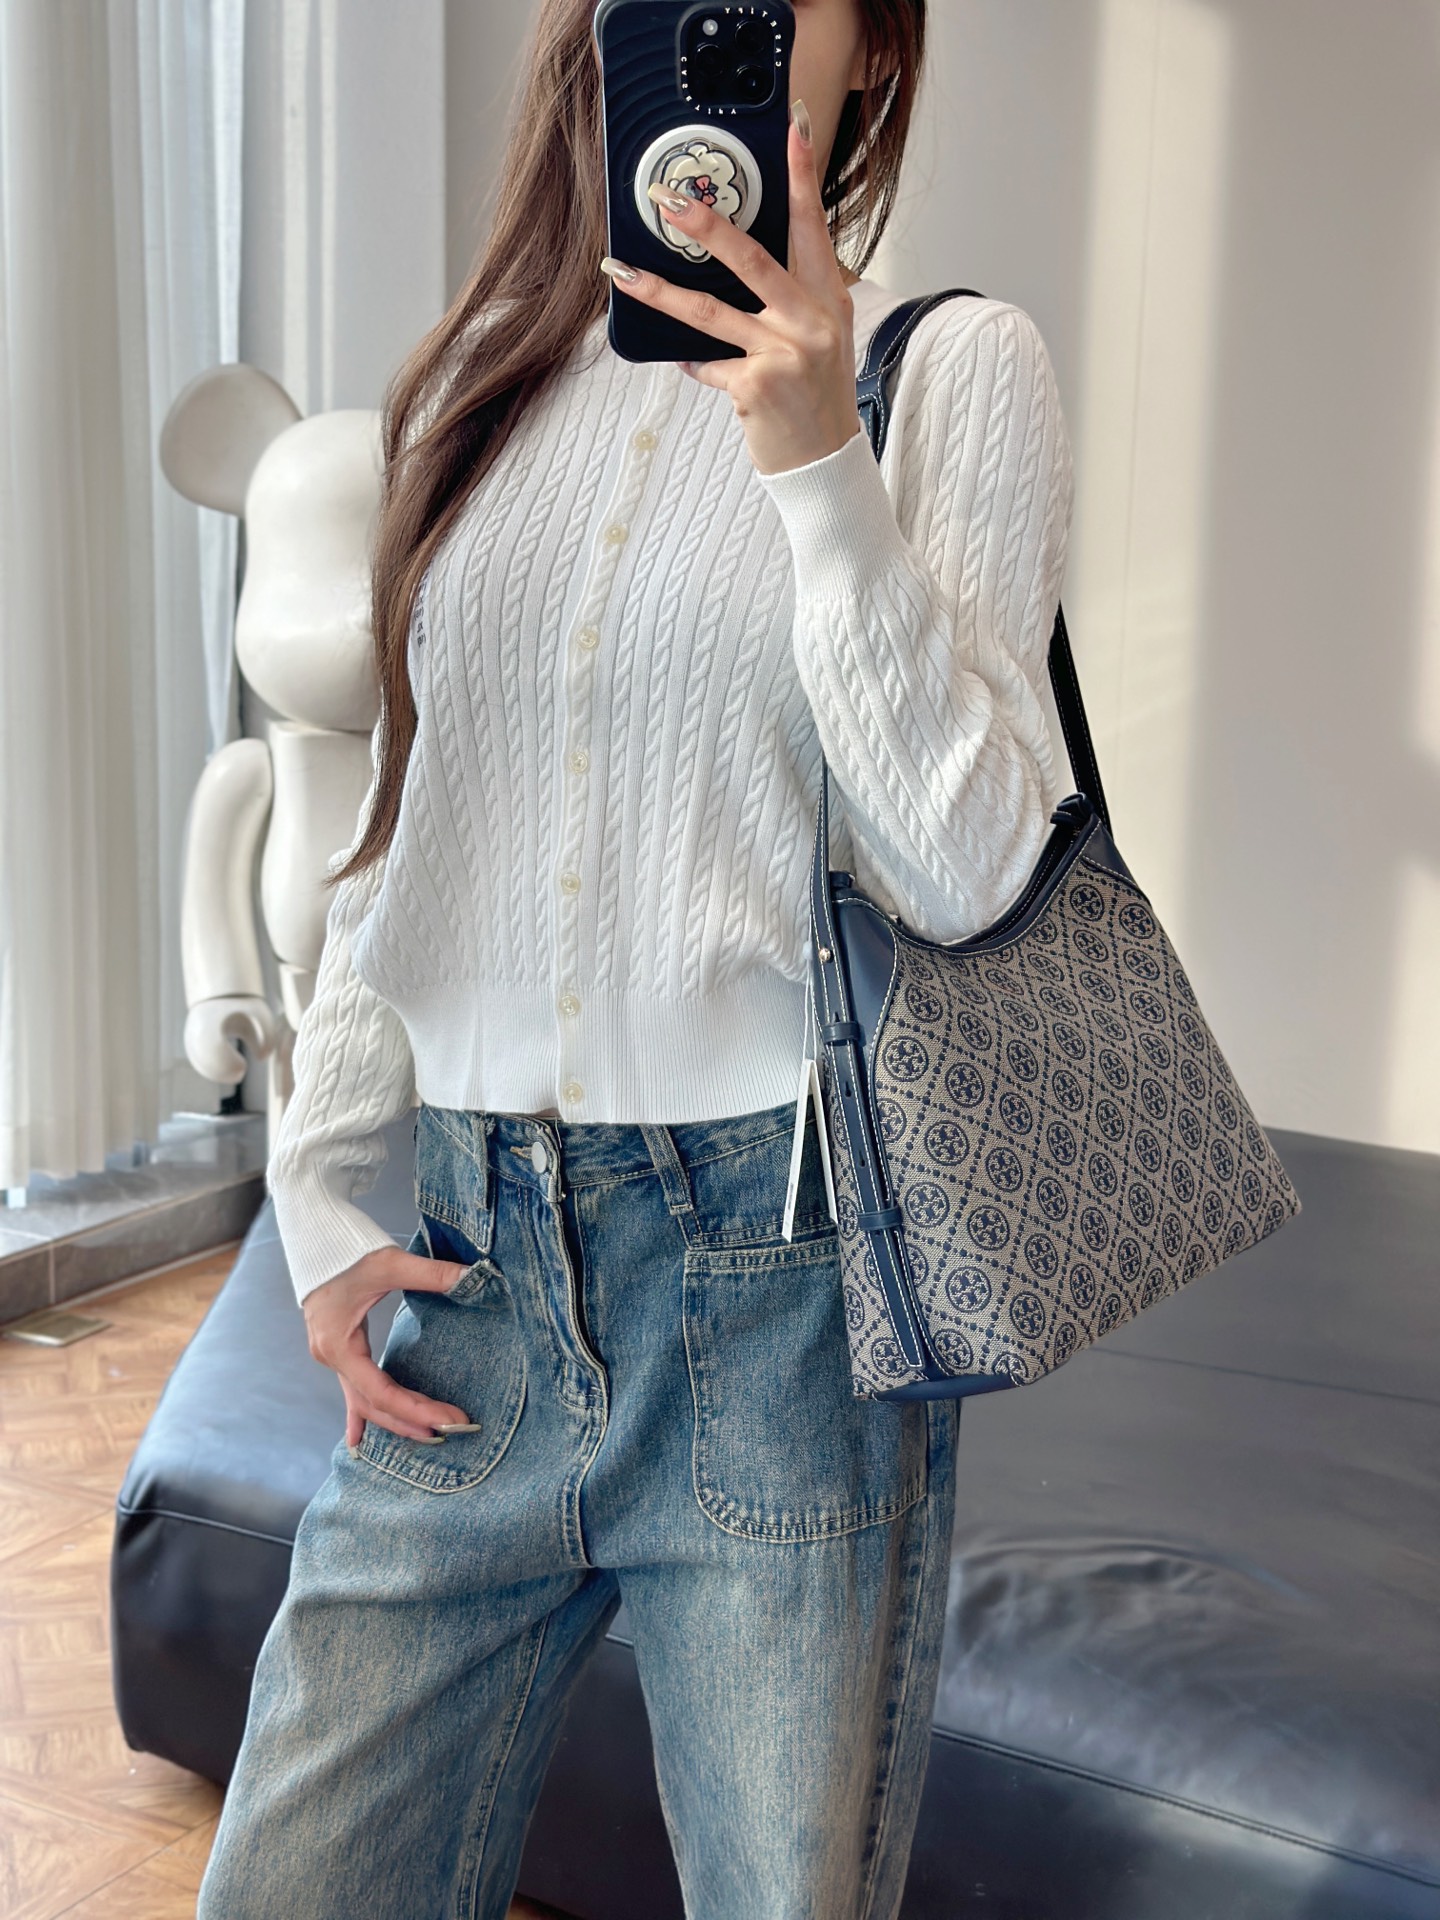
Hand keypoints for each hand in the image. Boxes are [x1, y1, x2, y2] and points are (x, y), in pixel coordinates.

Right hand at [303, 1245, 475, 1448]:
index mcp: (340, 1345)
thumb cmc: (348, 1250)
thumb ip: (434, 1274)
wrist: (316, 1237)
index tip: (451, 1418)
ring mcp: (331, 1355)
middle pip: (373, 1405)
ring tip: (428, 1436)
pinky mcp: (337, 1348)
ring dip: (393, 1420)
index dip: (417, 1409)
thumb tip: (474, 1277)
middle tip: (452, 1432)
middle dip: (411, 1421)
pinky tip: (356, 1440)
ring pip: (363, 1401)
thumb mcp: (392, 1262)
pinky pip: (351, 1389)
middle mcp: (332, 1357)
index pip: (382, 1392)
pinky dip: (358, 1415)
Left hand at [600, 100, 861, 477]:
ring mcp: (785, 354)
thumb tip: (740, 259)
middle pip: (753, 259)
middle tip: (668, 198)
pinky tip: (682, 360)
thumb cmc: (816, 397)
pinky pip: (707, 364)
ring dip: (660, 290)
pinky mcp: (756, 386)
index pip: (813, 226)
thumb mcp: (820, 339)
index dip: (802, 175)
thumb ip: (793, 299)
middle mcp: (811, 322)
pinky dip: (693, 362)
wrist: (825, 463)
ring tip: (623, 272)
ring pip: (710, 312)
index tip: (793, 127)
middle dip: (707, 224)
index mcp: (828, 300)